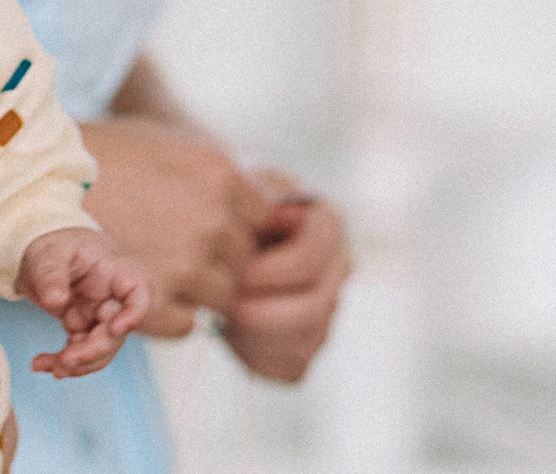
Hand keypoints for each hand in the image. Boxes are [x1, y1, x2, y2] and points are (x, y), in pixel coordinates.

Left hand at [16, 226, 148, 377]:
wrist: (45, 257)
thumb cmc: (55, 245)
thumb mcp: (48, 252)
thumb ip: (51, 273)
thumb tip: (56, 301)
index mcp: (112, 271)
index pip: (137, 291)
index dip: (134, 313)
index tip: (116, 328)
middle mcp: (111, 297)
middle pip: (116, 331)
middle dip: (92, 351)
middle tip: (63, 362)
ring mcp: (100, 315)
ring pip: (101, 349)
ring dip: (77, 364)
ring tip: (45, 366)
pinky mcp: (85, 329)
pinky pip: (81, 352)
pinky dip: (63, 361)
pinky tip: (42, 364)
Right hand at [74, 116, 267, 336]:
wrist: (32, 180)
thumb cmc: (103, 157)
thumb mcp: (172, 144)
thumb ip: (223, 175)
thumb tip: (276, 204)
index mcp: (220, 174)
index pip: (263, 219)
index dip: (236, 226)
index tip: (209, 224)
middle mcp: (211, 219)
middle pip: (244, 261)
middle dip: (218, 259)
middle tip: (175, 245)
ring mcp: (186, 263)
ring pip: (222, 296)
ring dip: (196, 289)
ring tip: (156, 265)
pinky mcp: (155, 300)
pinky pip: (189, 323)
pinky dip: (170, 311)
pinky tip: (140, 282)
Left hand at [221, 169, 349, 382]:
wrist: (218, 233)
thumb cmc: (227, 208)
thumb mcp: (238, 188)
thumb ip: (253, 198)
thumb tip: (266, 215)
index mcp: (327, 226)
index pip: (308, 261)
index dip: (268, 272)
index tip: (232, 271)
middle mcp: (337, 270)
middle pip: (312, 310)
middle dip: (259, 311)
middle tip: (220, 303)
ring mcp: (327, 310)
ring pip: (303, 344)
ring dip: (254, 335)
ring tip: (221, 314)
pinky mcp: (308, 344)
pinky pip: (290, 367)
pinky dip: (255, 356)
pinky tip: (231, 332)